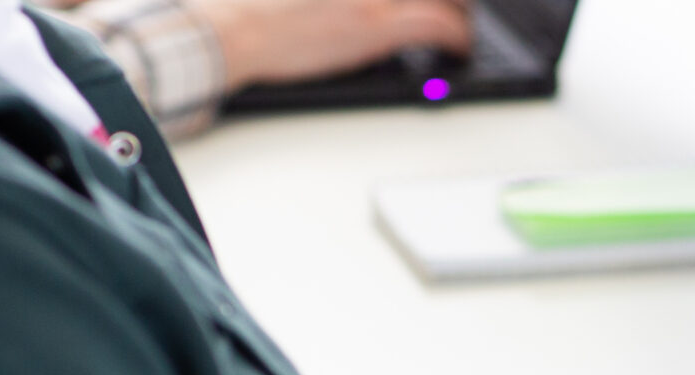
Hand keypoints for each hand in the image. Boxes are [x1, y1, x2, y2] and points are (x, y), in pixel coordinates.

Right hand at [193, 0, 474, 89]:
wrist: (233, 28)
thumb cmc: (251, 8)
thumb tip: (336, 7)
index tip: (419, 4)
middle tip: (456, 7)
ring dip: (459, 11)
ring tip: (461, 26)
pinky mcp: (377, 26)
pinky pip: (439, 26)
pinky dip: (458, 38)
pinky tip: (460, 49)